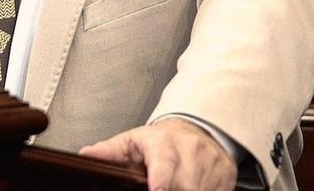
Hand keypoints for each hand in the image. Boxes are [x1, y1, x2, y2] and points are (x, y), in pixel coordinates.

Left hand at [78, 117, 237, 190]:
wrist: (197, 128)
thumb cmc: (159, 140)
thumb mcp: (132, 141)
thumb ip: (110, 151)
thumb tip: (86, 155)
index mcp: (163, 143)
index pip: (164, 164)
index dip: (162, 181)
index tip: (157, 190)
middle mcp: (190, 150)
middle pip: (185, 185)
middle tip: (162, 187)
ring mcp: (211, 162)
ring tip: (176, 185)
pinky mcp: (227, 174)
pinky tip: (195, 187)